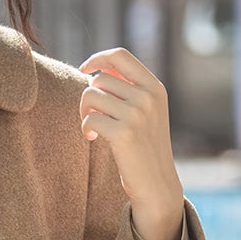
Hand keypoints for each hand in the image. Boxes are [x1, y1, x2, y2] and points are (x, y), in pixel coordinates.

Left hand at [79, 48, 183, 239]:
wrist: (157, 183)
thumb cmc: (145, 147)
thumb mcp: (146, 112)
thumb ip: (128, 89)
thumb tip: (97, 68)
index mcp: (155, 87)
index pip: (120, 55)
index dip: (97, 58)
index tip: (84, 69)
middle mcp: (148, 97)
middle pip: (100, 79)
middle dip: (89, 97)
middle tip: (91, 115)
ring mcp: (137, 115)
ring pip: (91, 96)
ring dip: (85, 112)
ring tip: (93, 128)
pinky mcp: (124, 134)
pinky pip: (89, 118)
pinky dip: (85, 128)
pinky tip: (93, 137)